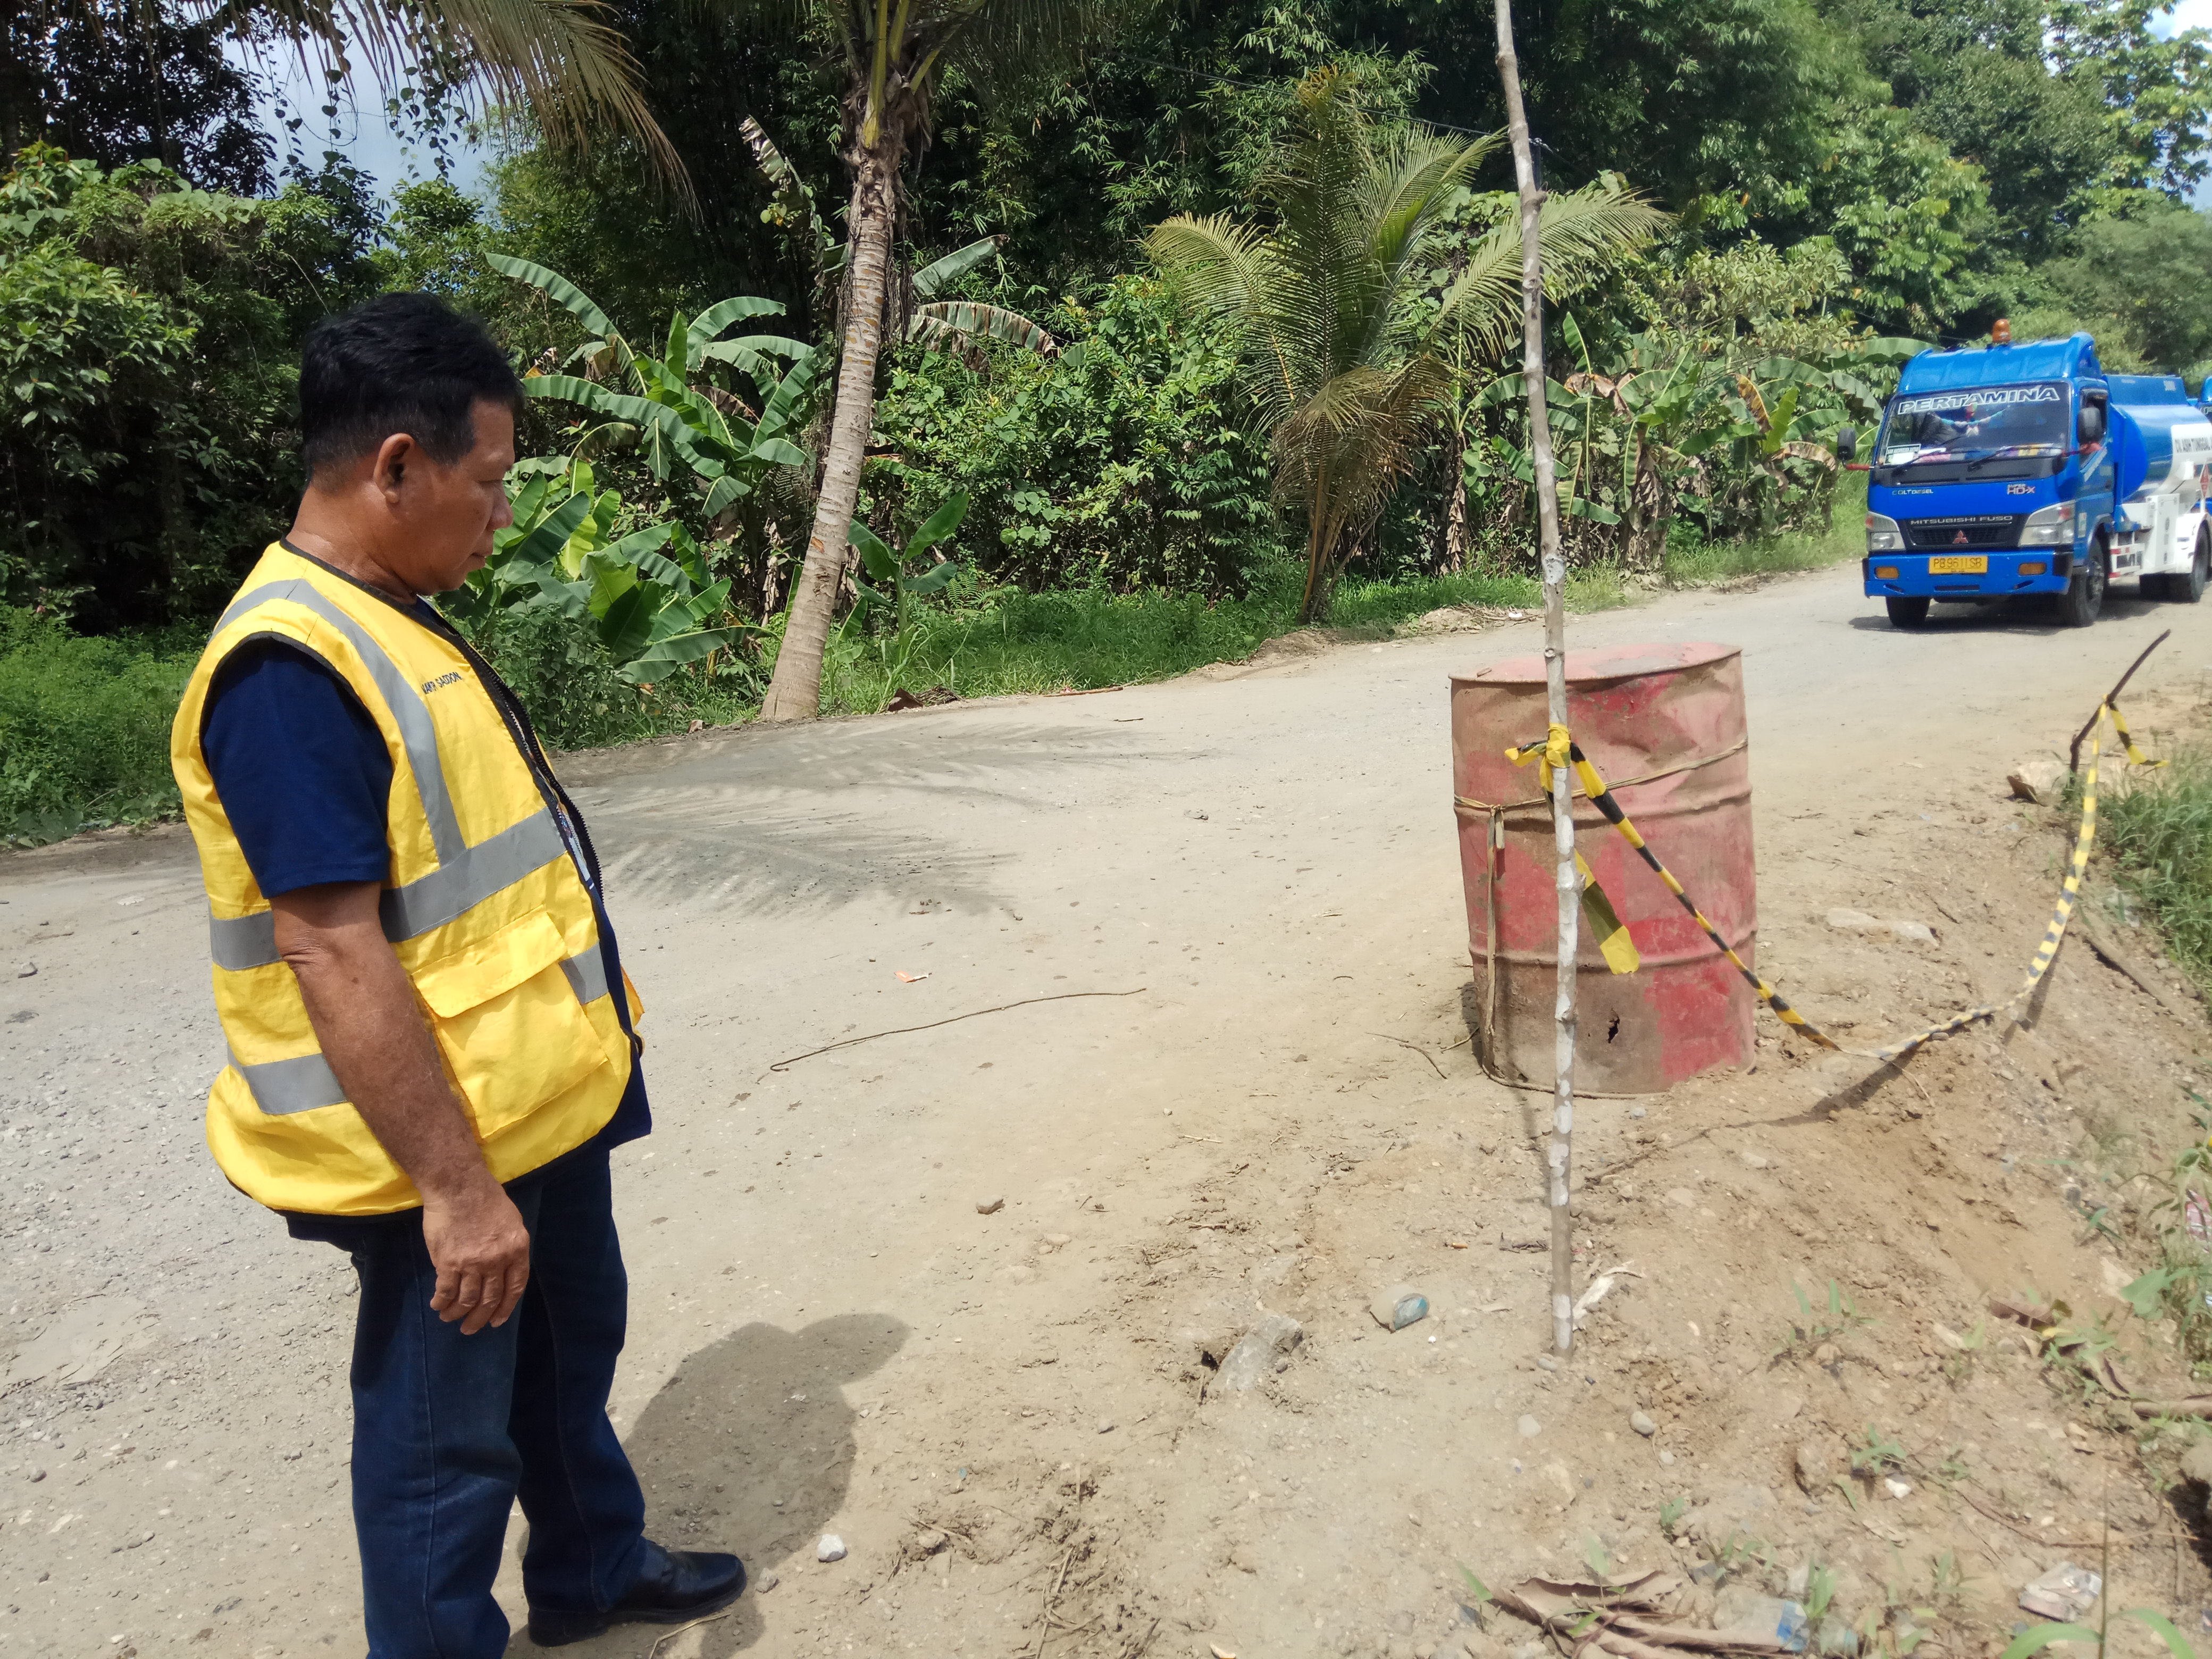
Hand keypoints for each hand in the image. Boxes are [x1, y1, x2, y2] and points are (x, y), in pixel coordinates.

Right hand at [422, 1180, 530, 1334]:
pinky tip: (438, 1306)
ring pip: (467, 1299)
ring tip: (450, 1319)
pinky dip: (442, 1302)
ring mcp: (473, 1263)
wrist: (459, 1186)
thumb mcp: (511, 1222)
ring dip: (457, 1313)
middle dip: (479, 1319)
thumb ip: (508, 1248)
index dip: (505, 1308)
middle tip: (470, 1329)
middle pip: (490, 1299)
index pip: (515, 1287)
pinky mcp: (449, 1262)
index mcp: (517, 1249)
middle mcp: (497, 1260)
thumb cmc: (486, 1199)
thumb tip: (499, 1272)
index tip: (496, 1321)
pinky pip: (446, 1291)